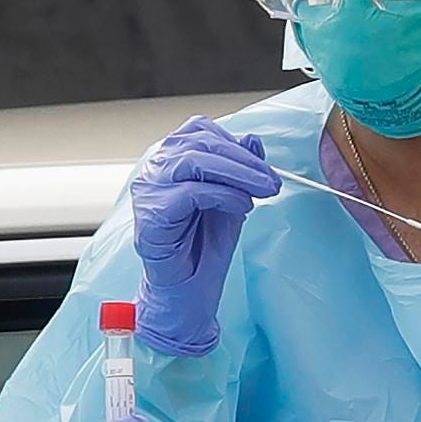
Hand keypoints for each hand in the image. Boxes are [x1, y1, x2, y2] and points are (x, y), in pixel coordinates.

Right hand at [129, 117, 278, 356]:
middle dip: (243, 159)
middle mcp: (155, 170)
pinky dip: (223, 195)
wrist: (188, 290)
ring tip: (263, 189)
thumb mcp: (231, 199)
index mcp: (171, 160)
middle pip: (199, 143)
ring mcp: (149, 190)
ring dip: (237, 173)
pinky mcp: (152, 214)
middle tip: (271, 179)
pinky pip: (190, 192)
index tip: (265, 165)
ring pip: (194, 161)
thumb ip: (239, 169)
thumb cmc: (204, 246)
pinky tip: (243, 206)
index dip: (235, 142)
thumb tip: (252, 140)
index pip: (200, 130)